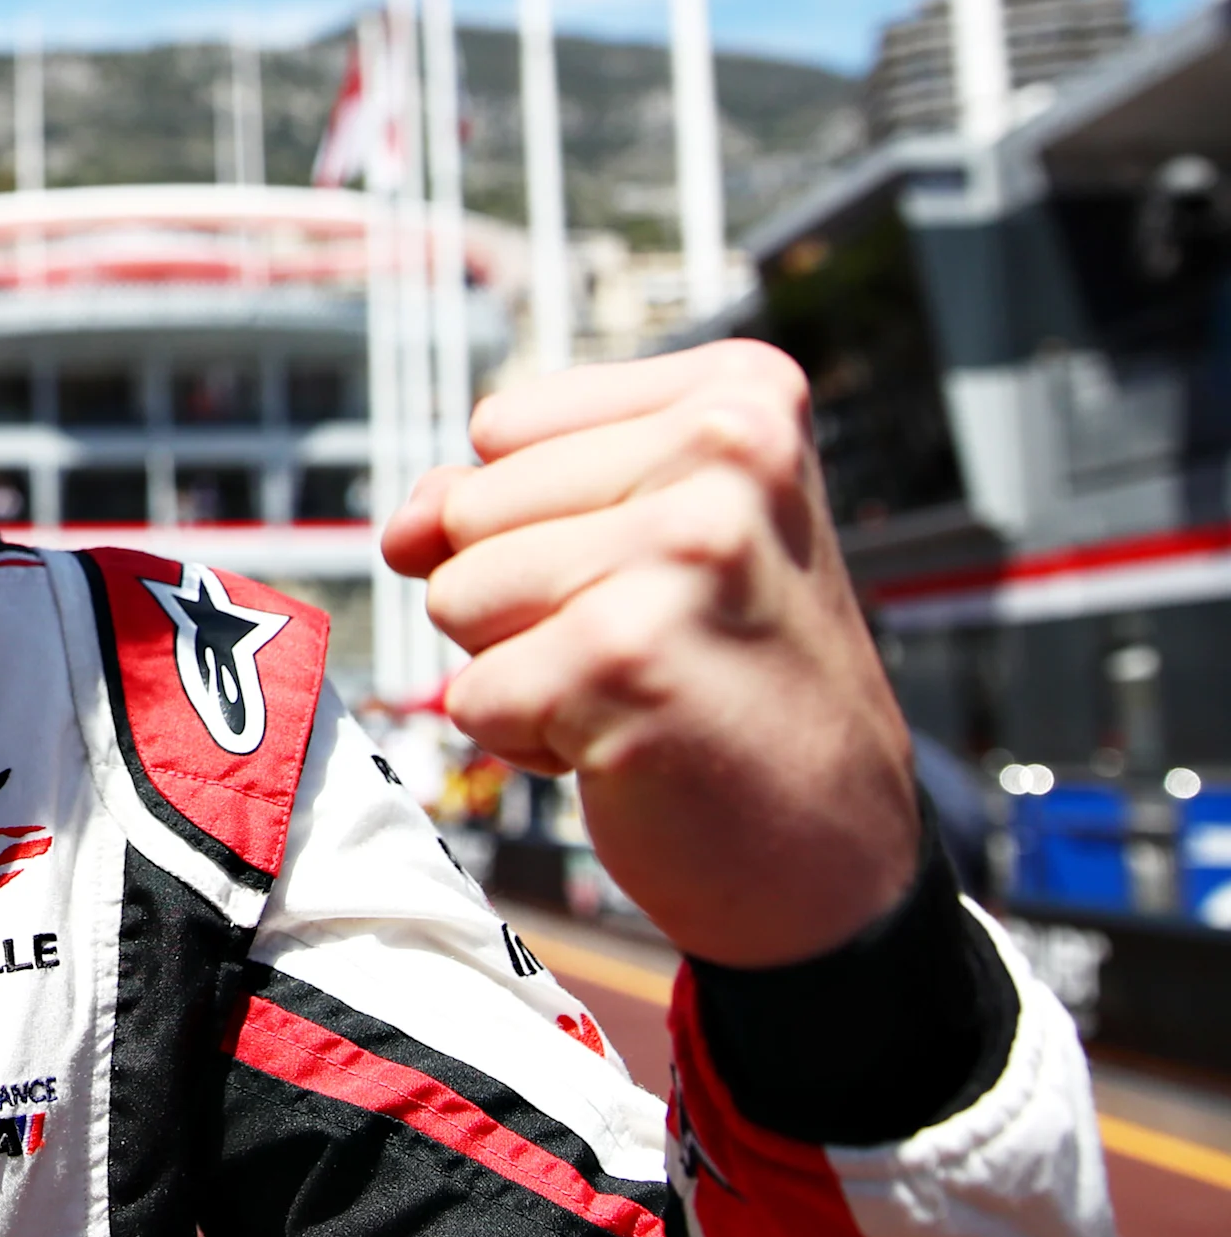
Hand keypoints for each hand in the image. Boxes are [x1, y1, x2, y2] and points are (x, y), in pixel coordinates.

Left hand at [381, 341, 917, 967]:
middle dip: (516, 595)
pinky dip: (524, 737)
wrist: (831, 843)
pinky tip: (628, 741)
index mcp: (738, 394)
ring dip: (517, 665)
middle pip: (468, 509)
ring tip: (633, 687)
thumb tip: (404, 529)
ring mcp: (682, 551)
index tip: (649, 574)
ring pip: (455, 595)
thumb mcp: (634, 535)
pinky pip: (472, 692)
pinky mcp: (628, 655)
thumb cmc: (724, 675)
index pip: (501, 427)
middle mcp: (727, 451)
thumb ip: (501, 492)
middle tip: (642, 643)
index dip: (535, 521)